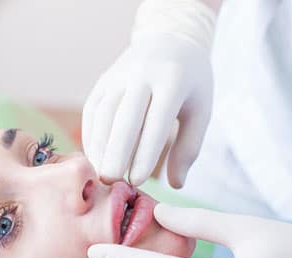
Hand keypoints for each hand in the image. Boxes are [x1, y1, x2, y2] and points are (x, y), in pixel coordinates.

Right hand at [82, 32, 212, 187]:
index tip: (138, 180)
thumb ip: (189, 147)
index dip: (145, 152)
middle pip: (124, 117)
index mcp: (172, 80)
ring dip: (99, 147)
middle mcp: (142, 74)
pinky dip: (91, 136)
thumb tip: (176, 184)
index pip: (156, 121)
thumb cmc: (190, 84)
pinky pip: (93, 111)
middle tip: (111, 182)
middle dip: (116, 152)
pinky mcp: (103, 81)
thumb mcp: (200, 111)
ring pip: (103, 114)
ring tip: (101, 175)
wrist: (170, 40)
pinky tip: (95, 159)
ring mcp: (119, 75)